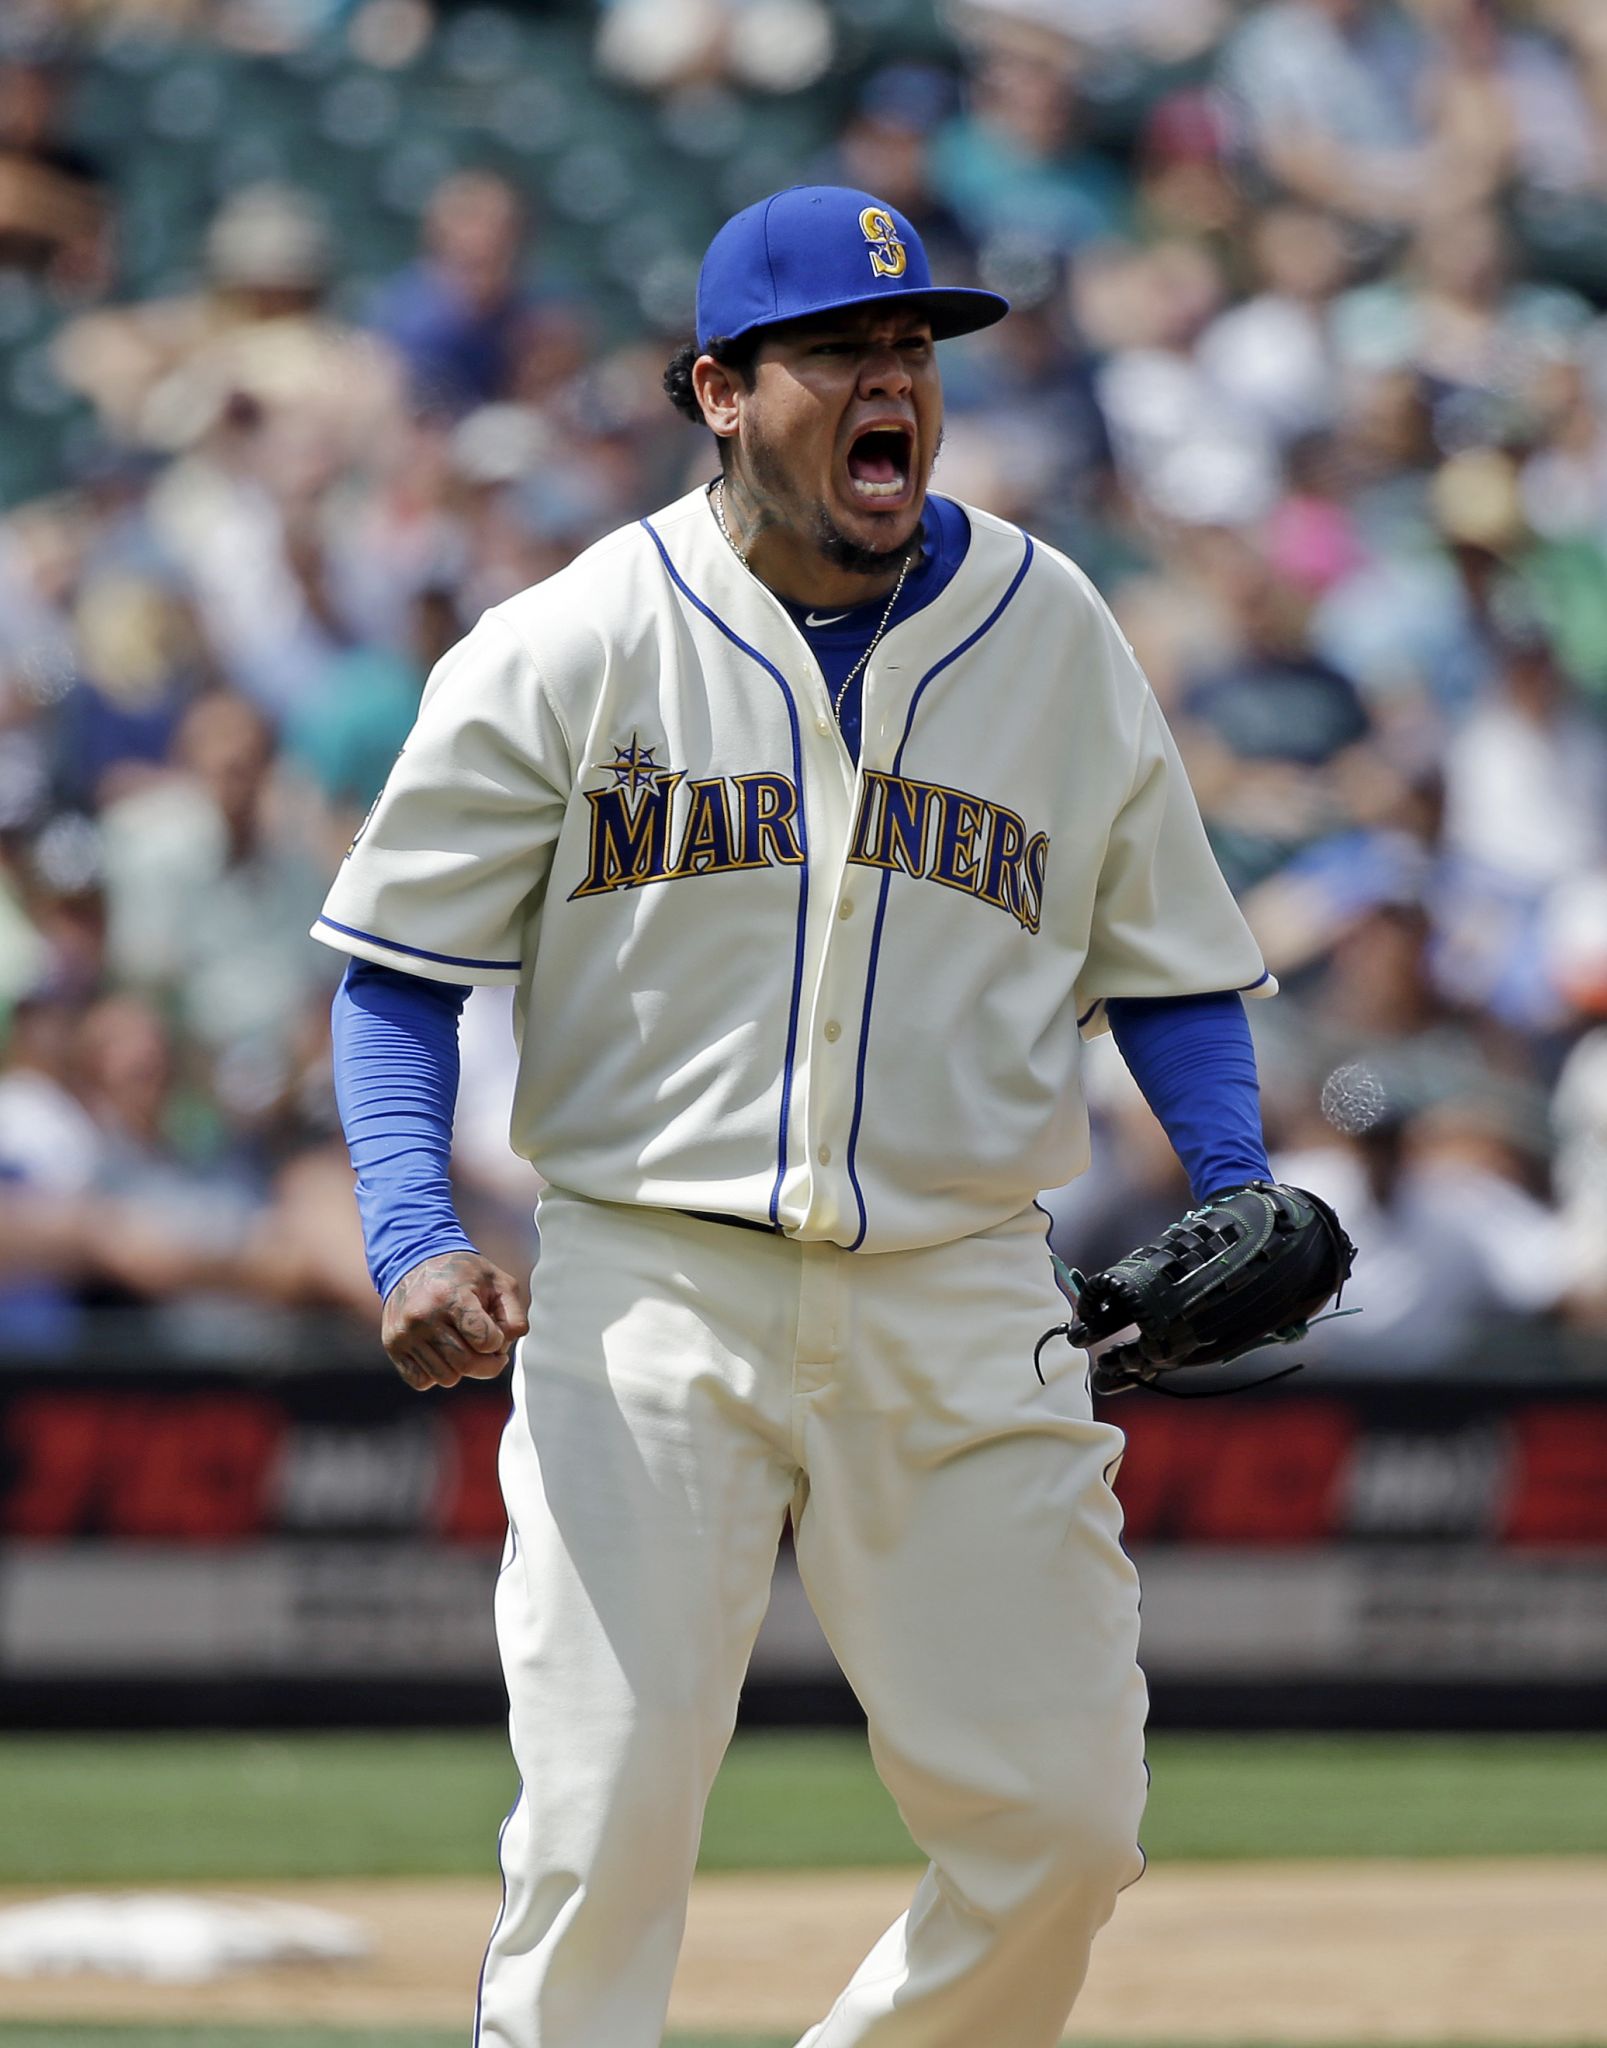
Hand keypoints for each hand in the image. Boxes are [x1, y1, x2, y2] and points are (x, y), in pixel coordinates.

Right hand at [382, 1250, 528, 1392]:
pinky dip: (436, 1373)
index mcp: (451, 1297)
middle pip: (467, 1365)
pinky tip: (440, 1350)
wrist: (414, 1261)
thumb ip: (514, 1316)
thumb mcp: (499, 1282)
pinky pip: (421, 1381)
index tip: (495, 1330)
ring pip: (446, 1378)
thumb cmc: (463, 1275)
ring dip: (460, 1368)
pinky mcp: (392, 1345)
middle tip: (488, 1349)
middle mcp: (423, 1317)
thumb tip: (503, 1349)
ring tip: (461, 1344)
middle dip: (487, 1364)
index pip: (486, 1341)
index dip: (498, 1341)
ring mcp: (404, 1333)